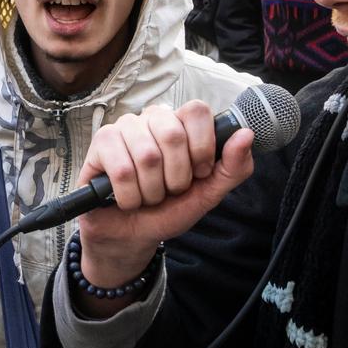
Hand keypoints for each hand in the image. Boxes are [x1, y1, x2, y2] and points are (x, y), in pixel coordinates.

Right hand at [73, 101, 254, 293]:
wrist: (132, 236)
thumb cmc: (168, 210)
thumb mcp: (208, 195)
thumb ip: (232, 168)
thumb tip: (246, 134)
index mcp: (181, 124)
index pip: (197, 111)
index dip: (201, 148)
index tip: (199, 173)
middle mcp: (153, 118)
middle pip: (173, 134)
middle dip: (176, 177)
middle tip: (169, 190)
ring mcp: (125, 128)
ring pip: (147, 156)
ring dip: (151, 191)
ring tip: (147, 196)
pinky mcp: (101, 142)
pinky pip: (122, 170)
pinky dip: (129, 196)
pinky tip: (126, 198)